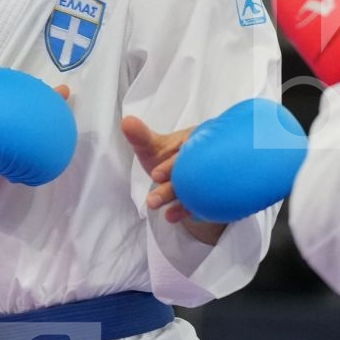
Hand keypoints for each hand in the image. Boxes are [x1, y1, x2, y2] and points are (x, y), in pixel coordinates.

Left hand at [122, 114, 225, 246]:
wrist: (184, 174)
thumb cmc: (169, 157)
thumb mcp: (153, 146)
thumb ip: (141, 137)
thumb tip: (127, 122)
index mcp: (198, 140)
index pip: (188, 153)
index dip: (171, 165)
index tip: (156, 175)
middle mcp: (208, 159)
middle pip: (194, 175)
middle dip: (172, 188)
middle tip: (153, 201)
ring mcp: (212, 179)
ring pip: (198, 192)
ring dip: (181, 204)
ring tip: (164, 214)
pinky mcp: (212, 196)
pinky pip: (204, 205)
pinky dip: (187, 211)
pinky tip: (172, 217)